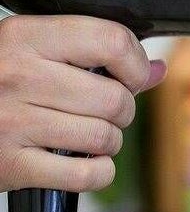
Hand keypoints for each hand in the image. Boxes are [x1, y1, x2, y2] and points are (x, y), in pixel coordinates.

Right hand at [0, 15, 165, 191]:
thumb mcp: (31, 48)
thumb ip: (93, 52)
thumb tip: (154, 70)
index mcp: (27, 37)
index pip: (112, 41)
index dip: (136, 63)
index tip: (133, 73)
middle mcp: (18, 76)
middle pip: (115, 97)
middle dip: (122, 109)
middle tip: (105, 109)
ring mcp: (11, 122)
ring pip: (104, 136)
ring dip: (109, 141)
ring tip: (91, 134)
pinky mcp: (8, 165)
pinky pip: (85, 175)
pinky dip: (98, 172)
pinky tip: (87, 162)